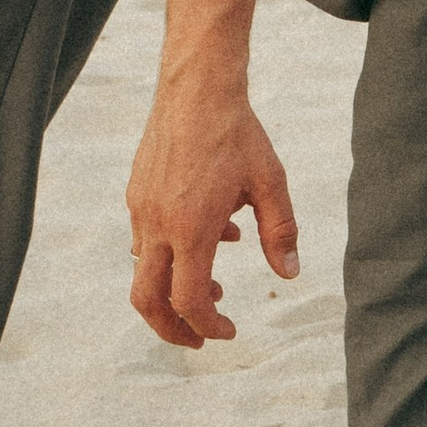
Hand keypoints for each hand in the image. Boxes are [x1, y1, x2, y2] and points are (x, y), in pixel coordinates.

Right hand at [125, 66, 300, 347]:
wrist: (196, 88)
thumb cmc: (238, 134)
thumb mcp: (271, 183)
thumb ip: (282, 233)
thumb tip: (290, 274)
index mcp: (191, 229)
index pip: (188, 300)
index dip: (207, 326)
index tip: (227, 332)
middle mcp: (157, 225)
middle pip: (146, 300)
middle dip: (171, 329)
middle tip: (199, 338)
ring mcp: (141, 209)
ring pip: (145, 269)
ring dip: (176, 286)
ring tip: (216, 284)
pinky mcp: (136, 193)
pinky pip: (147, 239)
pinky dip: (172, 252)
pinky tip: (212, 232)